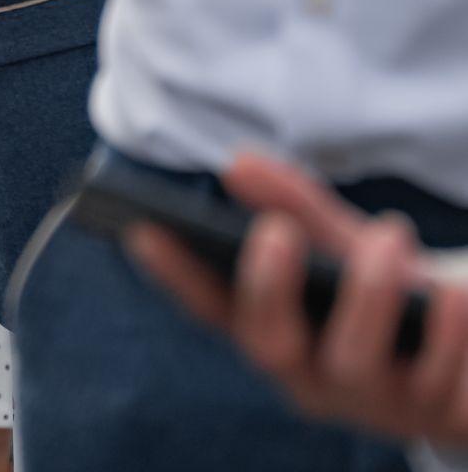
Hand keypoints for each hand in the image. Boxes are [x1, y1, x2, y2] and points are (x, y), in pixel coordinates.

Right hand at [131, 152, 467, 448]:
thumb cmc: (388, 298)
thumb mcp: (344, 248)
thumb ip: (296, 208)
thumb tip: (238, 163)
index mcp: (275, 335)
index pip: (210, 307)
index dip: (173, 273)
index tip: (142, 228)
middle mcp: (311, 376)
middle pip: (270, 345)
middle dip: (268, 287)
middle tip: (279, 229)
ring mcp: (373, 402)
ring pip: (355, 361)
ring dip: (369, 295)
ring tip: (390, 233)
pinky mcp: (436, 416)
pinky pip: (439, 377)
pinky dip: (448, 332)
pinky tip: (454, 296)